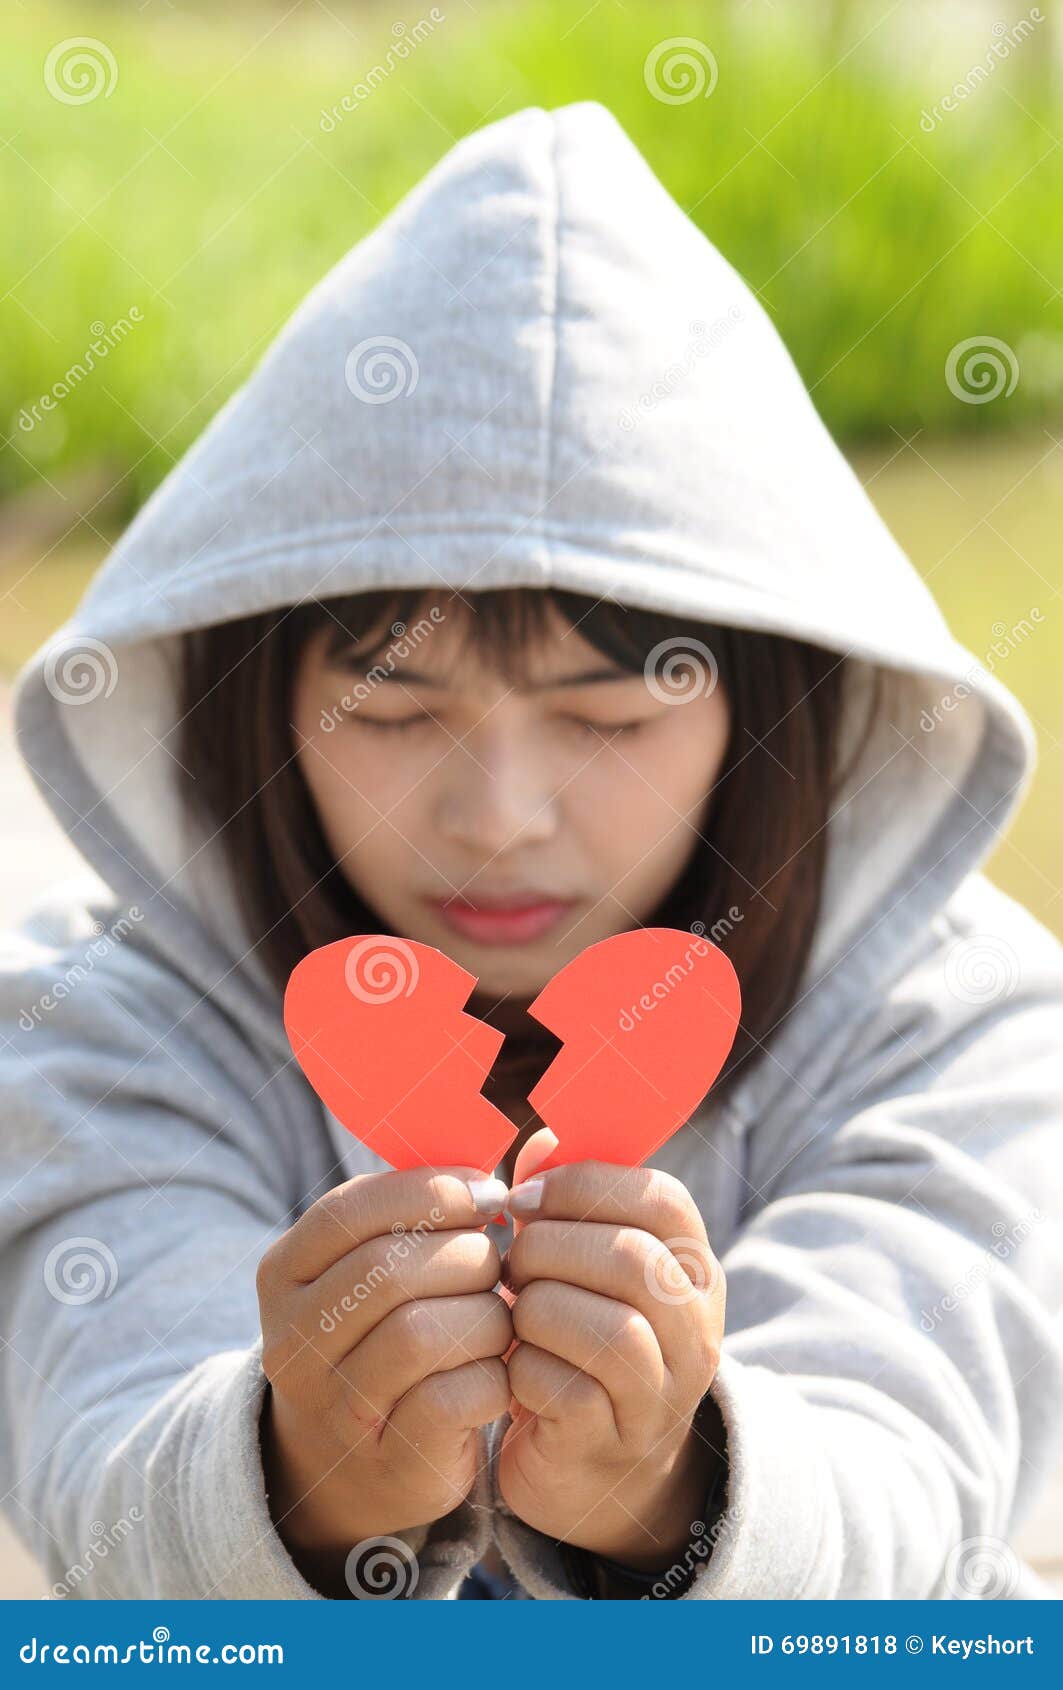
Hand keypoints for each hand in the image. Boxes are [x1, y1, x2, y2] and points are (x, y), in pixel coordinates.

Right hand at [257, 1166, 511, 1595]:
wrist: (358, 1464)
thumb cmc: (387, 1332)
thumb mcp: (375, 1266)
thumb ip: (421, 1208)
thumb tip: (524, 1147)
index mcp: (284, 1272)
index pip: (350, 1210)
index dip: (430, 1191)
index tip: (489, 1193)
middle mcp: (291, 1340)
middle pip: (390, 1269)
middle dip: (467, 1257)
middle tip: (498, 1264)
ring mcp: (334, 1405)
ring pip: (422, 1334)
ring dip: (485, 1316)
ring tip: (500, 1317)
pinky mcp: (389, 1457)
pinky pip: (453, 1397)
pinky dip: (494, 1376)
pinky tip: (499, 1370)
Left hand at [498, 1129, 724, 1571]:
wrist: (597, 1466)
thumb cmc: (579, 1337)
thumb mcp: (586, 1265)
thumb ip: (566, 1197)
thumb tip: (539, 1142)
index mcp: (693, 1266)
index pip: (661, 1199)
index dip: (582, 1185)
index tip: (524, 1197)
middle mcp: (696, 1329)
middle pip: (631, 1260)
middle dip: (550, 1250)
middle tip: (511, 1264)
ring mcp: (662, 1392)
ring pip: (609, 1330)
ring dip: (537, 1311)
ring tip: (513, 1315)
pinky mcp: (612, 1441)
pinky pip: (566, 1389)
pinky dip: (523, 1369)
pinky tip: (512, 1368)